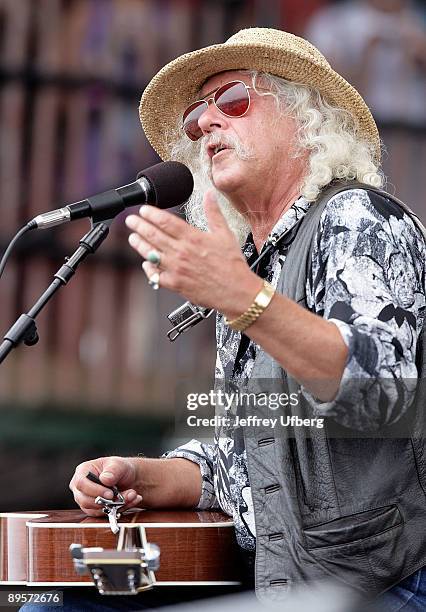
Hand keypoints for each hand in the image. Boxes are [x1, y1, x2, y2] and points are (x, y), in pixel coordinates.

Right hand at [69, 456, 141, 516]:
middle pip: (85, 500)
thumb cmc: (119, 468)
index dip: (95, 490)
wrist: (127, 478)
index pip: (81, 484)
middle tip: (123, 497)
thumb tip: (105, 479)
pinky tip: (131, 500)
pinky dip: (120, 509)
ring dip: (116, 505)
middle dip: (106, 501)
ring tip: (131, 495)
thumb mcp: (118, 464)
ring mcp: (86, 500)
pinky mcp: (94, 510)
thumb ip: (112, 470)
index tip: (110, 494)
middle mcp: (81, 488)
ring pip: (96, 510)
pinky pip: (104, 514)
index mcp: (82, 472)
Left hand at [125, 190, 260, 312]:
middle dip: (139, 226)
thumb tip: (210, 195)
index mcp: (193, 238)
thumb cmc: (232, 265)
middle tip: (131, 220)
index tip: (143, 210)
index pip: (166, 221)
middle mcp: (181, 252)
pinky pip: (156, 276)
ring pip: (150, 254)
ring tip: (133, 238)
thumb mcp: (225, 234)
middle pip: (153, 235)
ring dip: (139, 244)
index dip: (151, 214)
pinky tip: (146, 264)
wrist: (236, 291)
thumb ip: (213, 213)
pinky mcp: (175, 284)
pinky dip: (149, 269)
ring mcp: (176, 269)